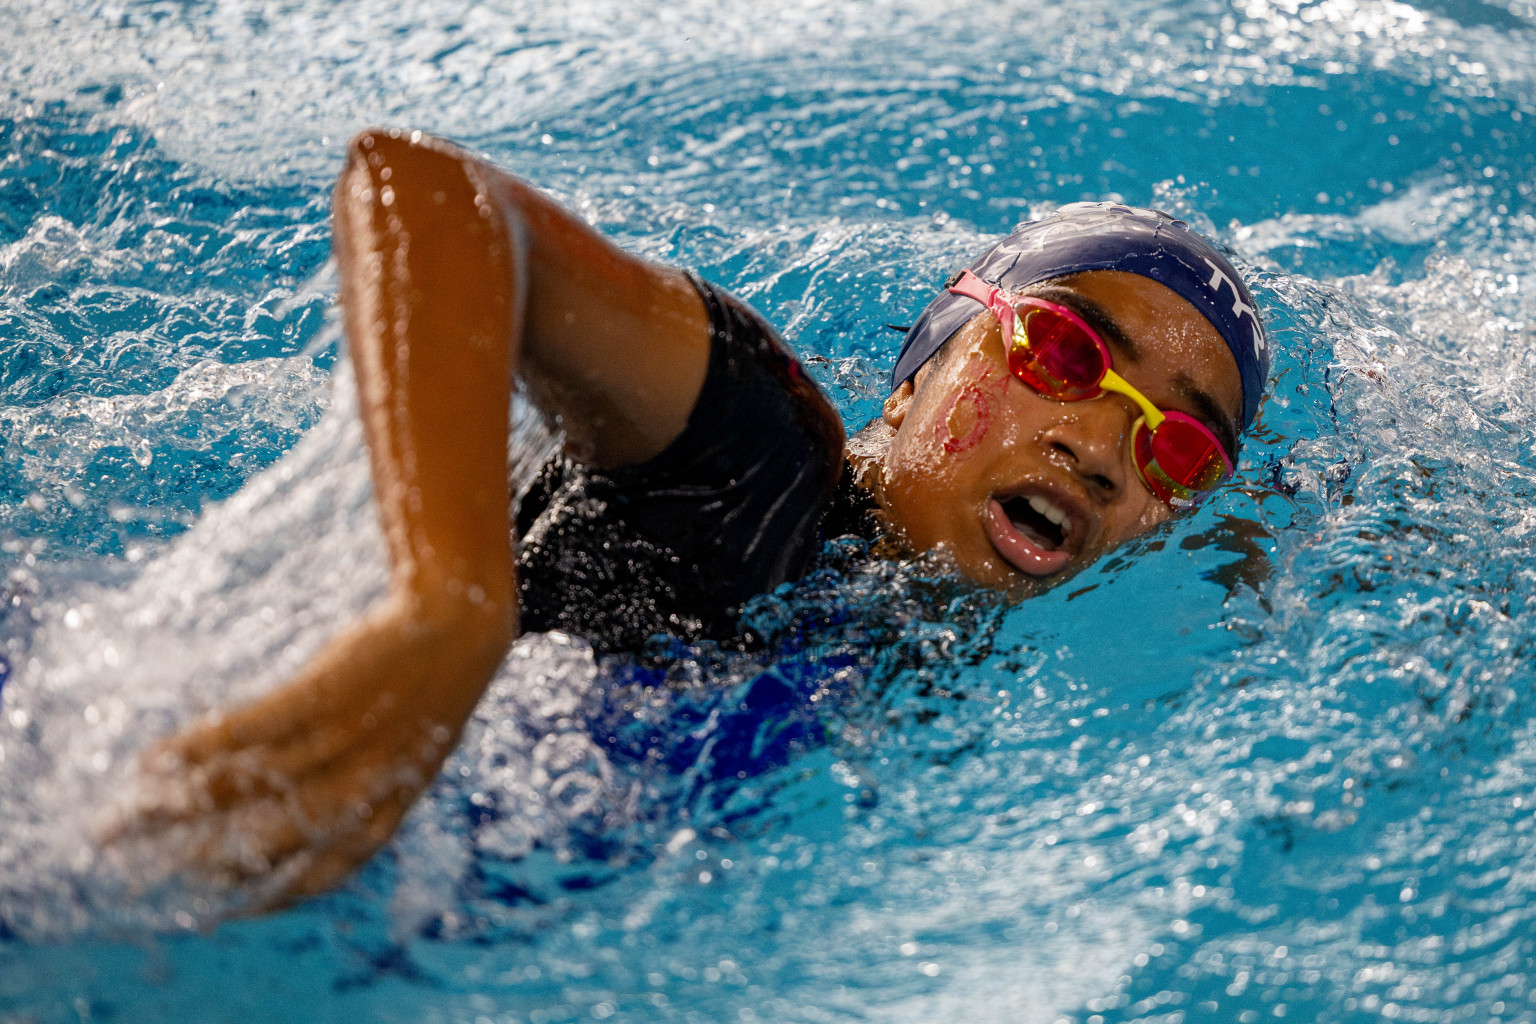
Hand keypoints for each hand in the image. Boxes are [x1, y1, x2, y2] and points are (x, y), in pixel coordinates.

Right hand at [102, 592, 510, 911]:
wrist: (463, 617)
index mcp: (392, 803)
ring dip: (176, 806)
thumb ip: (374, 786)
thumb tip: (314, 807)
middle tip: (146, 870)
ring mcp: (341, 737)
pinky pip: (249, 729)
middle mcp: (362, 782)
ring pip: (243, 786)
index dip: (274, 894)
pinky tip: (156, 758)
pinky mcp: (322, 690)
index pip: (330, 870)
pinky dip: (197, 748)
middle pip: (266, 840)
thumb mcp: (416, 748)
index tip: (228, 907)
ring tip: (124, 817)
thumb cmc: (435, 680)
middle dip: (199, 860)